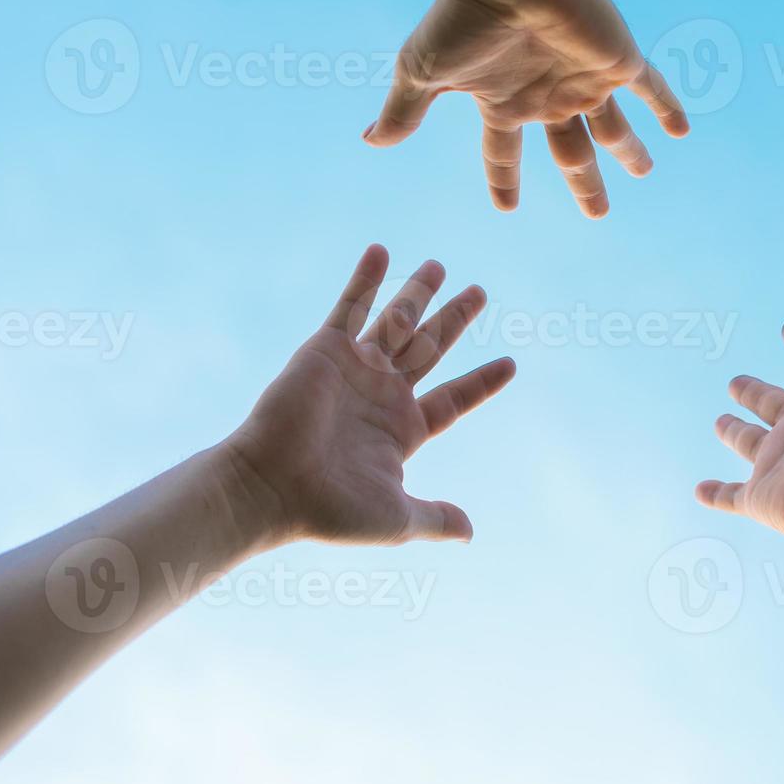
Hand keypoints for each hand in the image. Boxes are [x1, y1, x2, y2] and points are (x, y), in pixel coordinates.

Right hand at [224, 245, 515, 545]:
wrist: (271, 489)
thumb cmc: (330, 509)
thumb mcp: (397, 519)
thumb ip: (435, 518)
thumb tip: (471, 533)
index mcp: (404, 430)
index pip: (454, 399)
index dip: (482, 382)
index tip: (511, 364)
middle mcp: (383, 394)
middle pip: (431, 347)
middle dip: (455, 320)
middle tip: (480, 292)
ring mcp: (356, 370)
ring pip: (398, 321)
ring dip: (418, 292)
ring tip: (440, 265)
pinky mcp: (326, 351)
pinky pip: (350, 306)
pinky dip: (366, 279)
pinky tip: (383, 250)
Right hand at [363, 0, 690, 219]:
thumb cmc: (462, 19)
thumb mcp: (424, 73)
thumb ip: (405, 112)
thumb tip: (369, 142)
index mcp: (506, 103)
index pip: (505, 153)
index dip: (504, 180)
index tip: (507, 209)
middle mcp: (549, 96)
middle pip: (571, 153)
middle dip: (586, 183)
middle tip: (599, 214)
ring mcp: (586, 80)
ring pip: (614, 129)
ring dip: (630, 152)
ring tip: (645, 172)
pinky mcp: (617, 61)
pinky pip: (650, 89)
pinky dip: (667, 108)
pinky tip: (682, 130)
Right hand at [698, 284, 783, 549]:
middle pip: (774, 404)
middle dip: (756, 391)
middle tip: (737, 380)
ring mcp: (781, 465)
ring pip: (752, 446)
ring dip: (736, 434)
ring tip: (719, 421)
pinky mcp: (761, 498)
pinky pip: (733, 496)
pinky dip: (716, 494)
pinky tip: (699, 489)